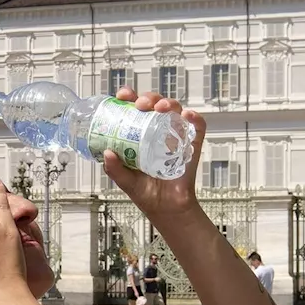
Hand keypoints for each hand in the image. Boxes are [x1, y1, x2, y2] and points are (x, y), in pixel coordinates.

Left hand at [104, 88, 207, 226]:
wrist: (166, 208)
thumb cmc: (146, 192)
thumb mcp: (125, 181)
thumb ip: (115, 169)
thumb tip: (107, 153)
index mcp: (139, 134)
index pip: (134, 110)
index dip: (129, 98)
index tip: (123, 96)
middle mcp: (157, 131)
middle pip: (155, 105)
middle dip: (148, 98)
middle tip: (141, 105)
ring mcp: (175, 137)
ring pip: (175, 110)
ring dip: (169, 103)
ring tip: (162, 108)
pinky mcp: (192, 146)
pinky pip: (197, 128)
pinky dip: (195, 119)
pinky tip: (189, 115)